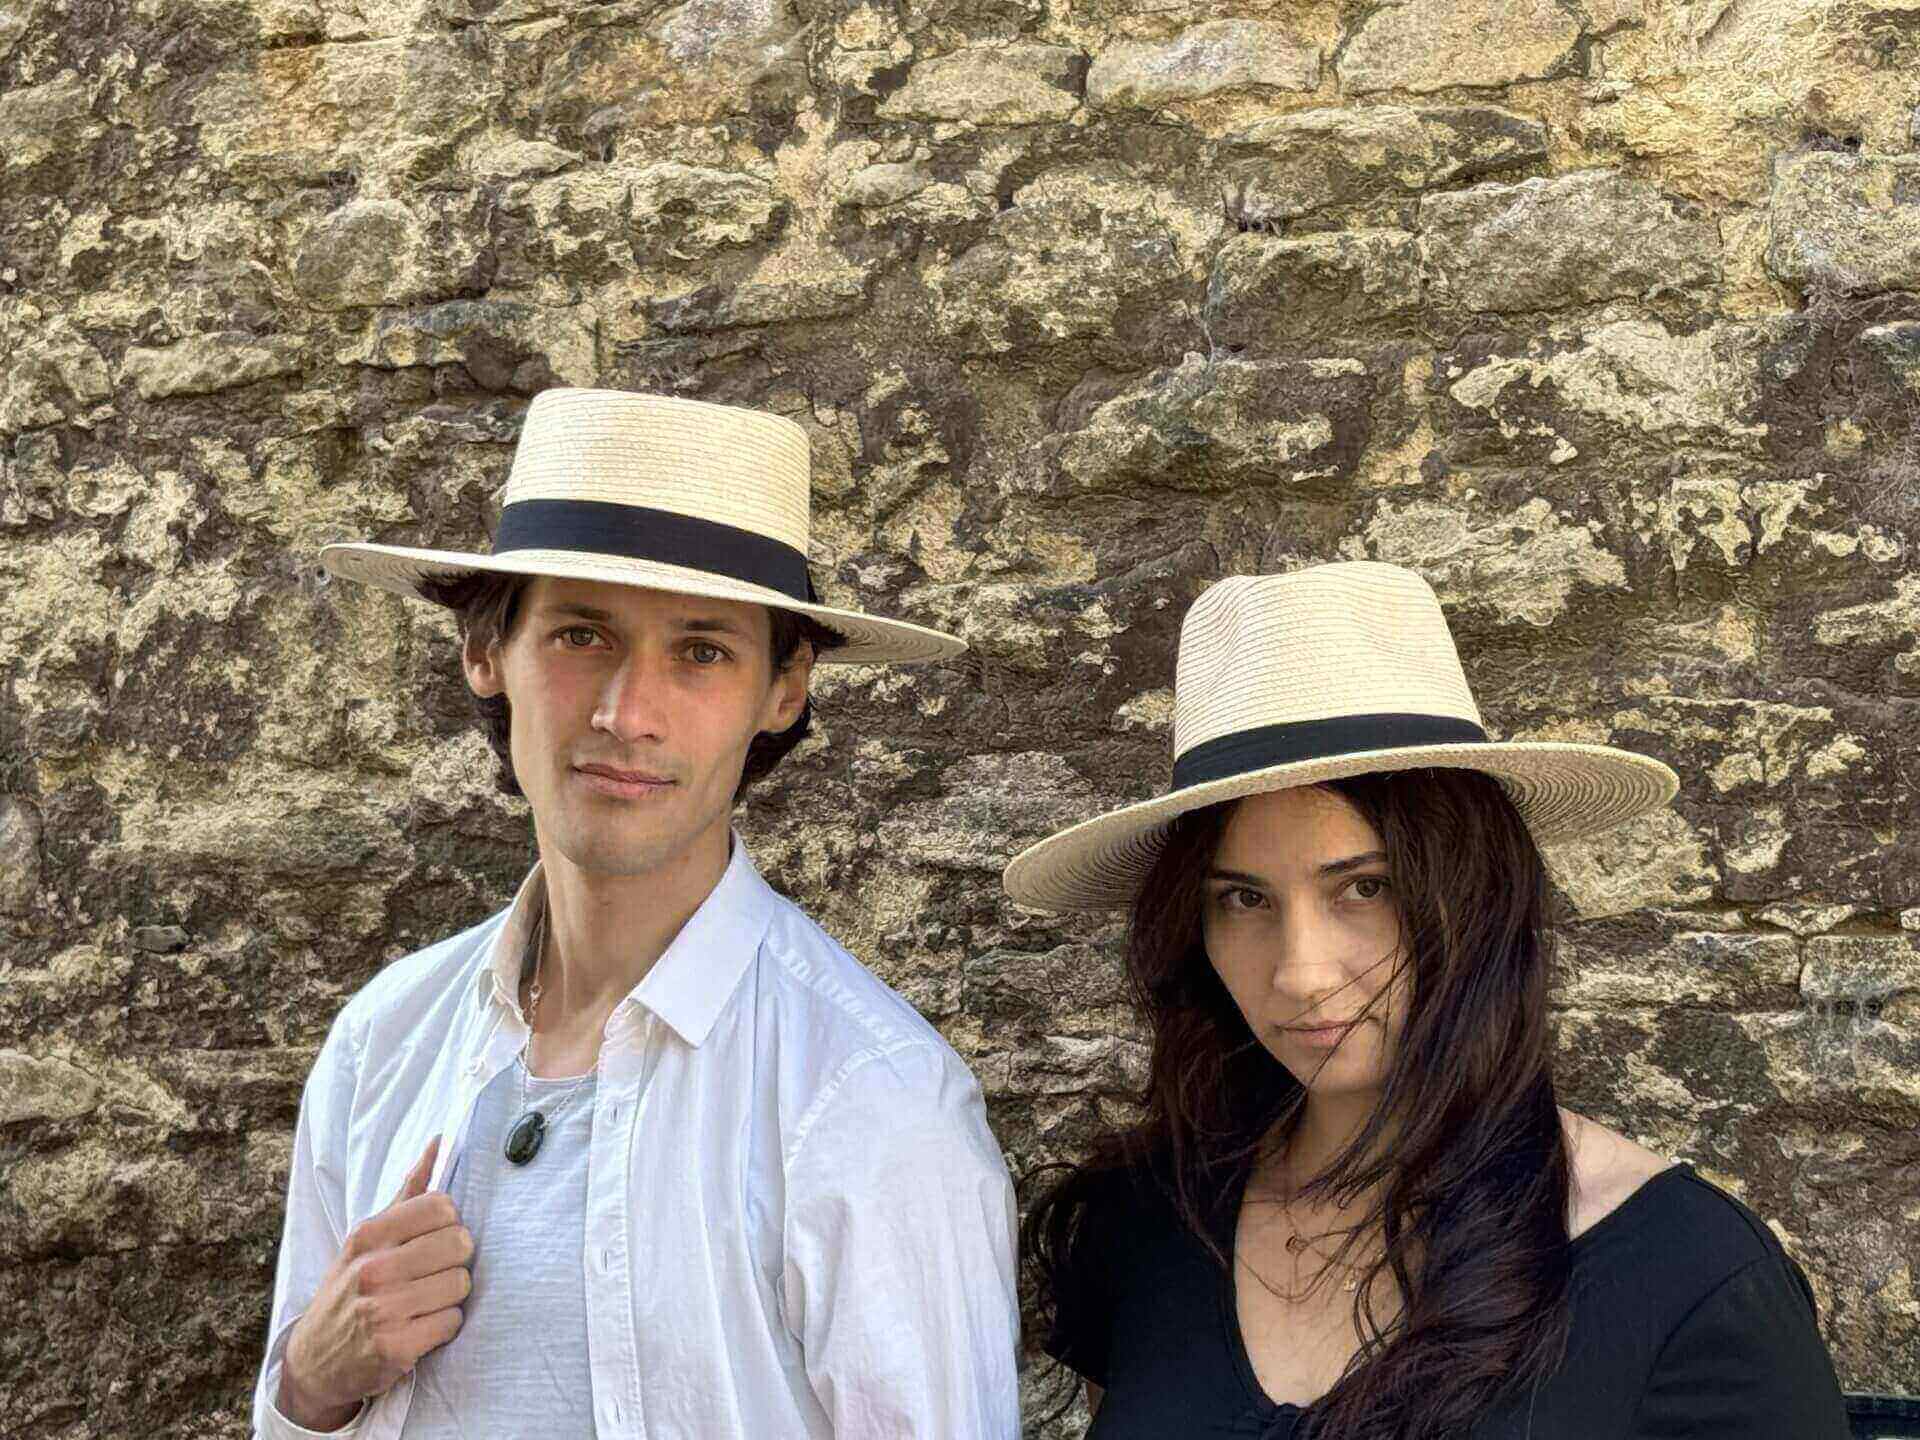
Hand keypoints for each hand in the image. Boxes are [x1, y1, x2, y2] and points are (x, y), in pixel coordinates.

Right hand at [277, 1138, 472, 1431]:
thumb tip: (441, 1141)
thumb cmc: (350, 1289)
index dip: (449, 1224)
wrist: (314, 1360)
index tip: (435, 1239)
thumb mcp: (367, 1239)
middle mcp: (372, 1269)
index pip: (442, 1207)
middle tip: (433, 1273)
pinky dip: (444, 1326)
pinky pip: (452, 1321)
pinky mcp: (395, 1348)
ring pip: (460, 1284)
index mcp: (368, 1235)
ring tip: (425, 1301)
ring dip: (451, 1295)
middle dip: (455, 1260)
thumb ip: (409, 1192)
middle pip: (459, 1244)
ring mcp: (382, 1309)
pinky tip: (421, 1326)